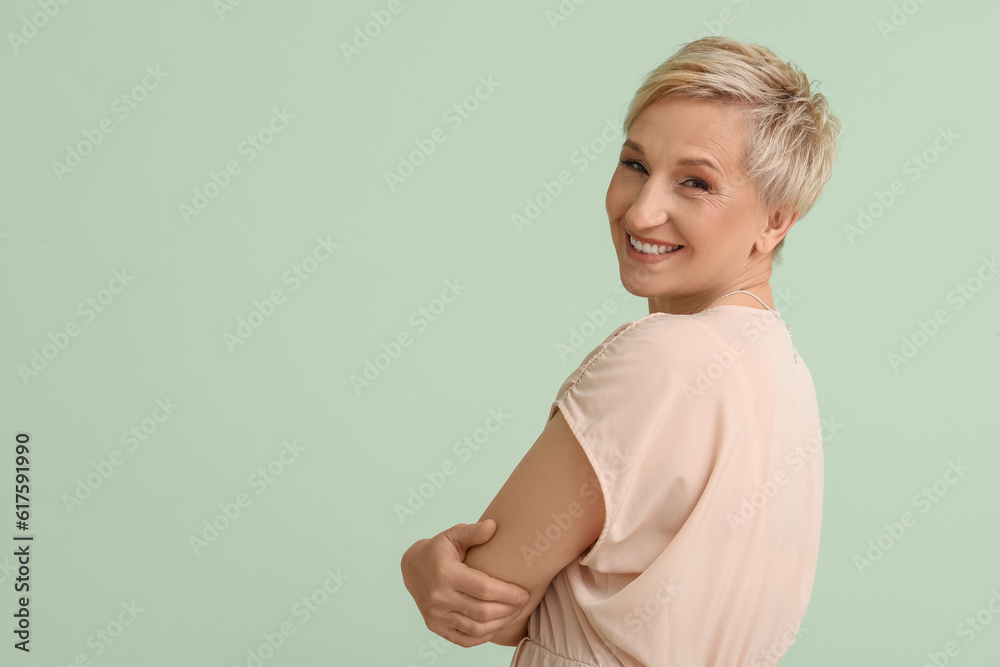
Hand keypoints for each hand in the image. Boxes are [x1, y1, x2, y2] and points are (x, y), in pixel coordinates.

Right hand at [401, 519, 530, 647]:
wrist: (412, 568)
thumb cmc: (438, 550)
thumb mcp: (453, 535)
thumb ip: (473, 532)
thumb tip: (493, 526)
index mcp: (445, 573)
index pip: (483, 588)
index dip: (508, 593)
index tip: (524, 593)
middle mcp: (438, 597)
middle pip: (483, 611)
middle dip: (508, 609)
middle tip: (523, 603)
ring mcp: (436, 615)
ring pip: (476, 628)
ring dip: (500, 623)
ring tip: (513, 613)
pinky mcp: (435, 626)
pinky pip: (465, 639)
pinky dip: (484, 636)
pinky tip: (496, 625)